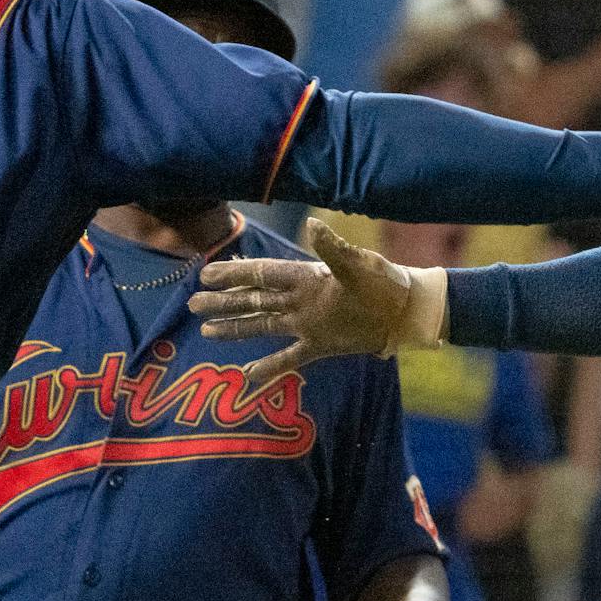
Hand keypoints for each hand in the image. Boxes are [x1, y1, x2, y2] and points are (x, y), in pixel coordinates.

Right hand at [190, 218, 415, 390]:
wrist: (407, 311)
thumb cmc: (385, 282)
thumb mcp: (359, 265)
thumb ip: (333, 249)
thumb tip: (312, 224)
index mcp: (306, 278)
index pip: (261, 275)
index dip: (233, 274)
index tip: (205, 273)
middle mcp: (300, 301)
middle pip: (253, 300)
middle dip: (223, 302)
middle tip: (193, 305)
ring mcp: (308, 324)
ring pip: (263, 325)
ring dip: (236, 328)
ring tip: (207, 331)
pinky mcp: (321, 345)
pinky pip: (289, 358)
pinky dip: (270, 368)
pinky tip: (248, 376)